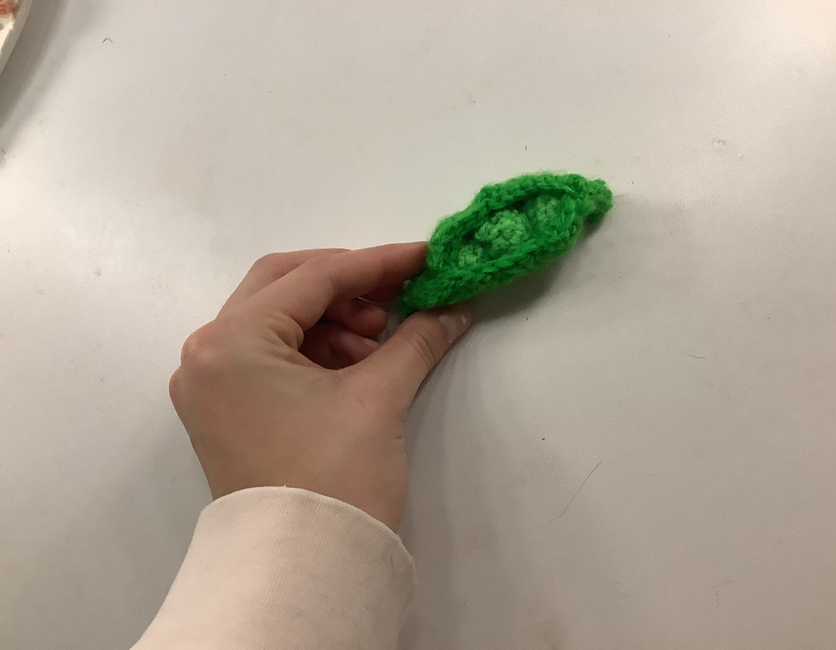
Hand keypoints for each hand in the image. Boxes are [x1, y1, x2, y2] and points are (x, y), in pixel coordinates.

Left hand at [169, 243, 472, 530]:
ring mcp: (210, 383)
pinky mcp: (224, 408)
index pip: (312, 278)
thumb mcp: (378, 399)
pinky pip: (271, 355)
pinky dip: (316, 348)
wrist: (304, 569)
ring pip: (277, 319)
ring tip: (381, 341)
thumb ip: (416, 339)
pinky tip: (358, 363)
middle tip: (399, 295)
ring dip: (333, 318)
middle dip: (348, 286)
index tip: (425, 256)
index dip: (376, 263)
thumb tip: (454, 308)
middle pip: (283, 286)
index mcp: (229, 342)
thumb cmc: (333, 480)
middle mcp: (207, 354)